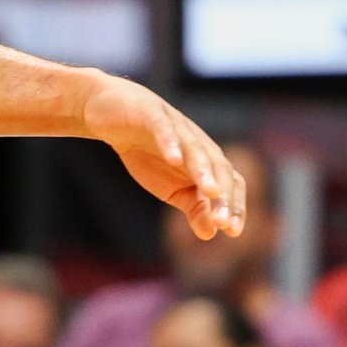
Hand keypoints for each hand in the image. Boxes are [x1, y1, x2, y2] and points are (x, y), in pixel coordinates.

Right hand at [82, 76, 241, 240]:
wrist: (113, 113)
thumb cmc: (147, 152)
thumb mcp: (170, 188)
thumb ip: (193, 208)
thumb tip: (211, 233)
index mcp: (206, 162)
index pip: (231, 183)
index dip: (234, 206)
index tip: (233, 232)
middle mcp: (198, 143)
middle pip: (219, 168)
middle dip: (223, 196)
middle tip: (223, 221)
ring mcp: (177, 127)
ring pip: (196, 149)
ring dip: (204, 171)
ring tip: (211, 191)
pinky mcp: (153, 114)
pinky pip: (165, 129)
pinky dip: (170, 142)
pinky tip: (173, 158)